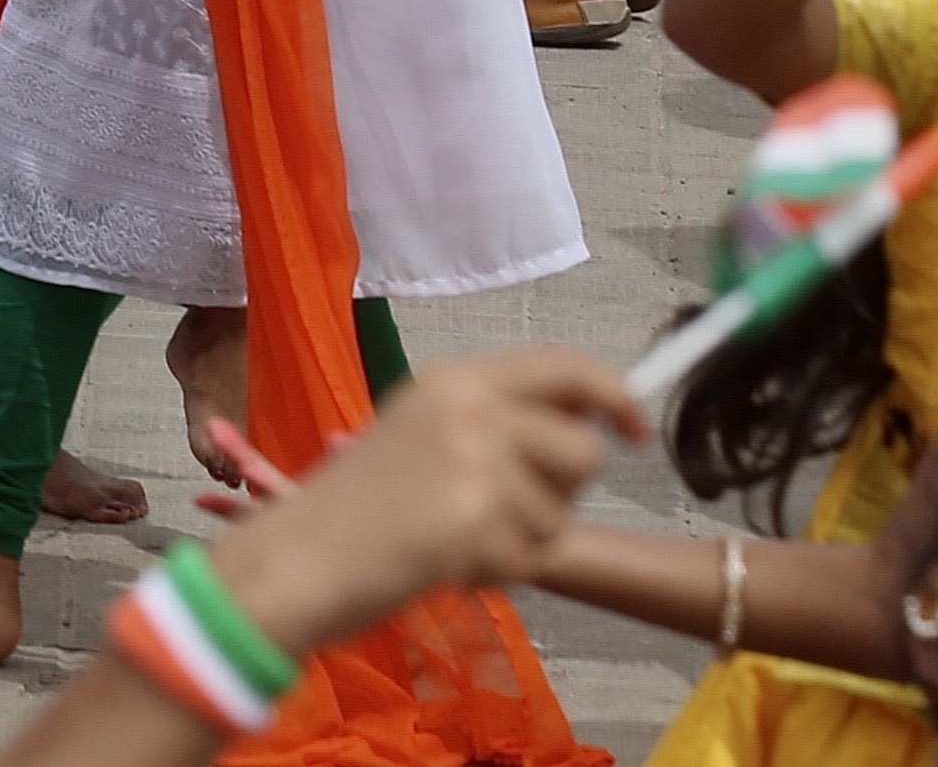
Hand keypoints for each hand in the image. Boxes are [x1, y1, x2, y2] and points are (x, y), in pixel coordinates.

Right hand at [209, 349, 641, 648]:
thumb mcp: (418, 431)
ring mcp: (476, 462)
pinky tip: (444, 561)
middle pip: (582, 450)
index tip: (638, 429)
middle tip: (499, 512)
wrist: (299, 557)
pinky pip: (530, 558)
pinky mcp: (476, 518)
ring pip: (560, 514)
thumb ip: (493, 421)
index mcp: (456, 378)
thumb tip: (586, 429)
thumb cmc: (354, 505)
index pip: (565, 365)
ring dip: (521, 540)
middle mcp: (471, 408)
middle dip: (562, 493)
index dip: (614, 395)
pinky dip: (497, 573)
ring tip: (454, 537)